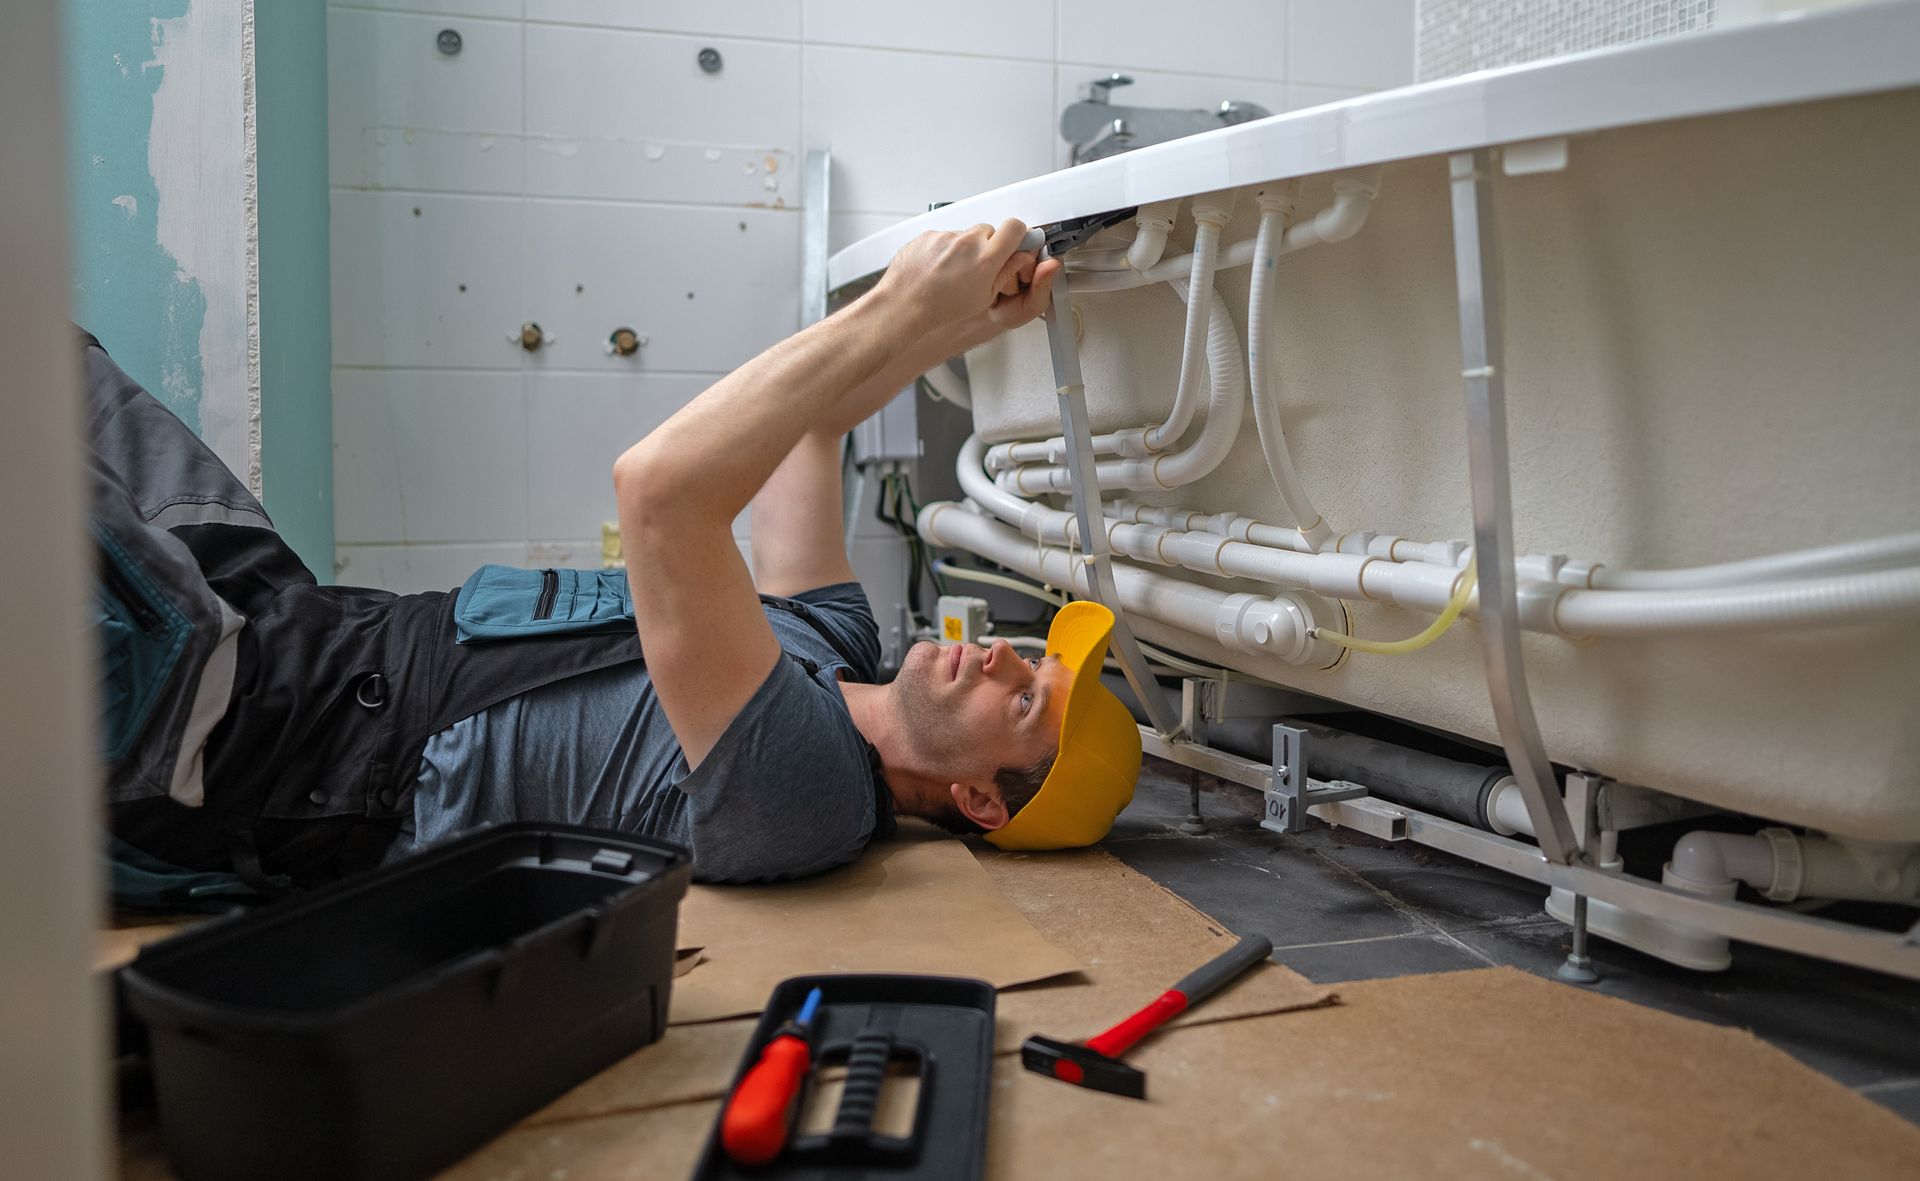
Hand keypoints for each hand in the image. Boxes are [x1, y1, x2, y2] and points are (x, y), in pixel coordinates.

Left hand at [874, 219, 1031, 335]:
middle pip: (989, 230)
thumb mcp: (984, 297)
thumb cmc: (941, 306)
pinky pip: (944, 237)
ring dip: (963, 249)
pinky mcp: (929, 234)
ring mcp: (946, 236)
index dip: (1017, 235)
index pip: (1015, 227)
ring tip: (952, 273)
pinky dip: (943, 249)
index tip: (1015, 244)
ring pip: (965, 235)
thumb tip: (1019, 258)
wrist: (905, 304)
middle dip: (988, 245)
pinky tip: (937, 268)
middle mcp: (967, 242)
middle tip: (978, 267)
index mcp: (986, 258)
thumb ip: (1005, 272)